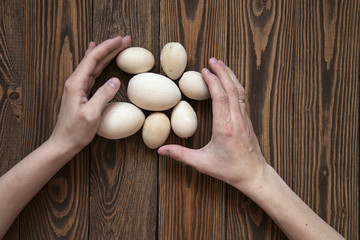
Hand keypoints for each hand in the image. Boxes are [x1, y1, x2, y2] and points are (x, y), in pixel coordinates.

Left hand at [50, 36, 130, 155]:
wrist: (63, 143)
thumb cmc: (76, 131)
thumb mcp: (92, 114)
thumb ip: (103, 95)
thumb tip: (116, 80)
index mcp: (76, 83)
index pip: (93, 59)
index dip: (108, 47)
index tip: (121, 40)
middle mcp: (75, 82)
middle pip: (94, 58)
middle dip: (109, 47)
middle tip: (125, 39)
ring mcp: (77, 86)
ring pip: (93, 64)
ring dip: (106, 54)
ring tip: (117, 45)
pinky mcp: (81, 92)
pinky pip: (92, 73)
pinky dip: (98, 63)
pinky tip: (98, 57)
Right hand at [158, 58, 266, 190]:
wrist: (254, 175)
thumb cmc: (229, 170)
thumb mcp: (202, 163)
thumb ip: (180, 155)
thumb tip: (160, 151)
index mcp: (225, 128)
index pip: (220, 97)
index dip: (212, 81)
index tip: (204, 70)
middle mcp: (237, 120)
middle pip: (232, 88)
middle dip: (222, 71)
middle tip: (213, 59)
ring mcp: (245, 119)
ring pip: (240, 91)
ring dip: (230, 75)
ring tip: (221, 64)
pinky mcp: (248, 120)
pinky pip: (242, 97)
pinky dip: (235, 85)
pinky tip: (230, 81)